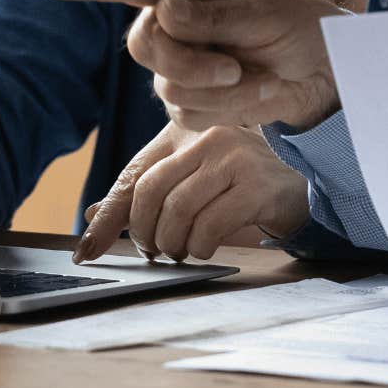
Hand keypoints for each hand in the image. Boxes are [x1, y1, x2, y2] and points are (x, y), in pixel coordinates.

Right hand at [39, 0, 344, 130]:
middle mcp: (173, 16)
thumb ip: (212, 17)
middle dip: (188, 64)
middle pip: (144, 45)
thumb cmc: (297, 24)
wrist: (324, 69)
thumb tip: (163, 14)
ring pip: (167, 86)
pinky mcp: (189, 97)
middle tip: (232, 69)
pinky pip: (190, 112)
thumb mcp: (264, 12)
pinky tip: (258, 92)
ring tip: (257, 76)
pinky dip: (231, 107)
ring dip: (218, 89)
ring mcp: (178, 60)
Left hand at [72, 121, 308, 262]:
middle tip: (154, 251)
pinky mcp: (256, 184)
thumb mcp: (193, 182)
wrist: (302, 186)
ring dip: (173, 243)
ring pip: (178, 209)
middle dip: (144, 232)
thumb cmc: (241, 186)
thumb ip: (149, 194)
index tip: (85, 254)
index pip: (134, 176)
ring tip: (182, 251)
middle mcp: (206, 138)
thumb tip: (94, 214)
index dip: (107, 219)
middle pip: (150, 191)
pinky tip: (204, 249)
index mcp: (185, 133)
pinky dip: (200, 246)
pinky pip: (211, 224)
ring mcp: (234, 158)